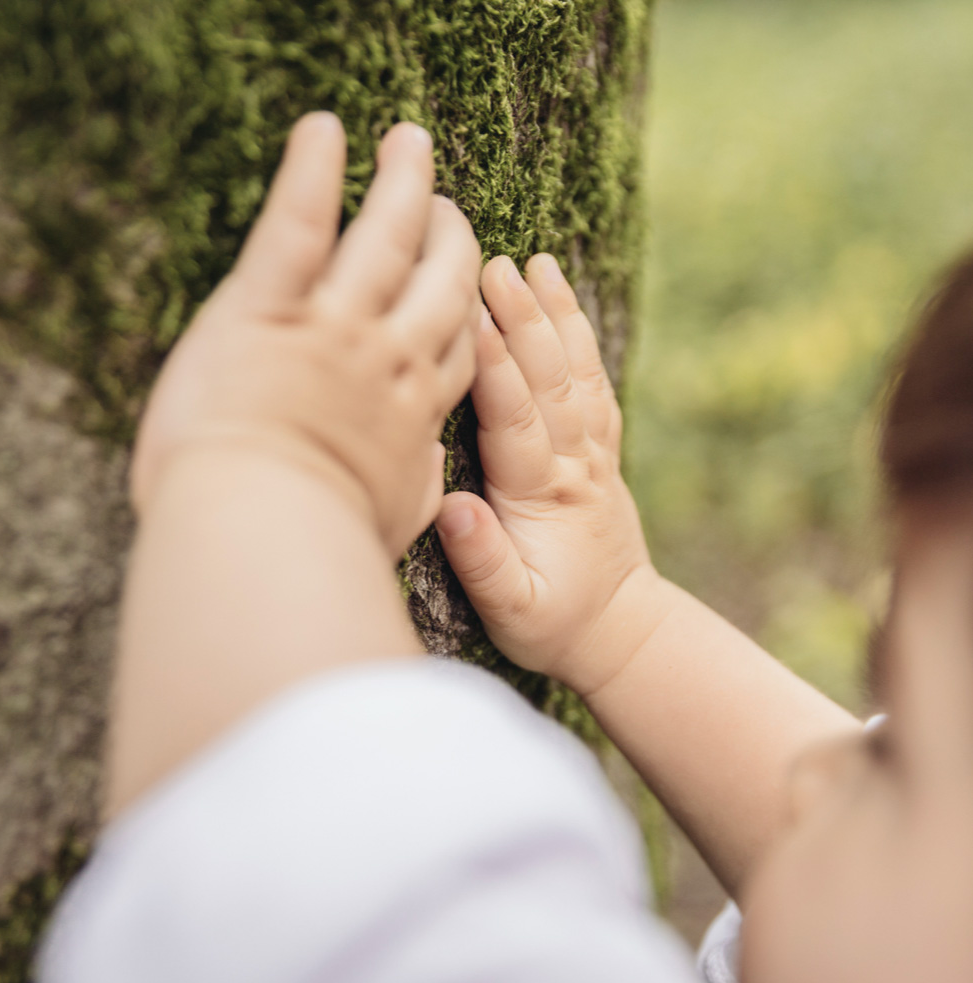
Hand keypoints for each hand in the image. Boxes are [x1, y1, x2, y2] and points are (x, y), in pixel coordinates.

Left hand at [130, 112, 482, 558]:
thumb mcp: (394, 519)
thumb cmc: (321, 540)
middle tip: (448, 205)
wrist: (262, 537)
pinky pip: (297, 225)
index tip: (474, 284)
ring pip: (384, 237)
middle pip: (441, 277)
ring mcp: (334, 326)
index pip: (461, 341)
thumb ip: (416, 480)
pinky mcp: (266, 308)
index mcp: (416, 409)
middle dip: (450, 234)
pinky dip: (310, 173)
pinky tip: (322, 129)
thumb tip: (434, 466)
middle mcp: (389, 357)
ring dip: (401, 182)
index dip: (470, 305)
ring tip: (409, 140)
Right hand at [435, 253, 659, 695]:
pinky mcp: (600, 449)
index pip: (515, 419)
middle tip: (494, 265)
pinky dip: (579, 335)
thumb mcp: (513, 612)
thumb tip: (453, 506)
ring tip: (533, 263)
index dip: (494, 367)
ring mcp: (593, 453)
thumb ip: (484, 561)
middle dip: (523, 320)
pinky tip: (562, 298)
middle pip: (548, 380)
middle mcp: (573, 464)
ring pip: (575, 371)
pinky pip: (592, 381)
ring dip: (555, 314)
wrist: (620, 631)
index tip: (470, 316)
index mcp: (542, 497)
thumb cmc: (554, 625)